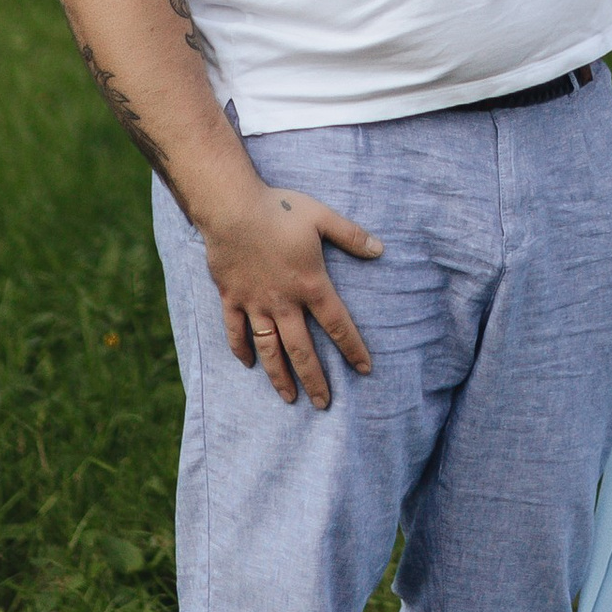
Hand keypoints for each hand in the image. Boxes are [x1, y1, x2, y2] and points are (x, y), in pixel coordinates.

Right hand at [202, 178, 382, 406]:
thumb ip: (352, 236)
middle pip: (302, 350)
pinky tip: (248, 365)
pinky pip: (235, 331)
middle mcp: (284, 302)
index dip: (353, 348)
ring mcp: (255, 303)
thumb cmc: (279, 210)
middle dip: (315, 379)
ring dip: (279, 376)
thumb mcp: (322, 217)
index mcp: (311, 285)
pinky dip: (241, 350)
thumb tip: (381, 249)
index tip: (365, 369)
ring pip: (268, 349)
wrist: (232, 208)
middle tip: (323, 403)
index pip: (338, 325)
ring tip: (289, 398)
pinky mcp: (231, 298)